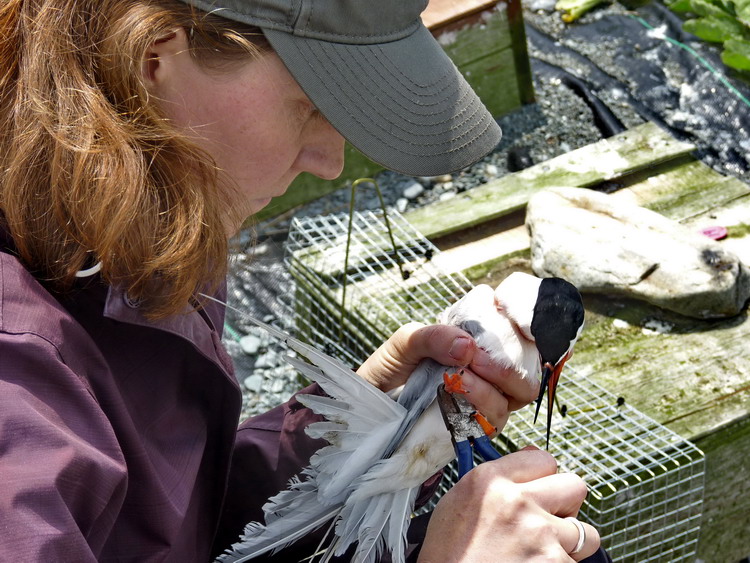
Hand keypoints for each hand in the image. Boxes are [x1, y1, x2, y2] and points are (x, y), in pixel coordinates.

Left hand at [356, 322, 537, 431]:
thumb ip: (434, 337)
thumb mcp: (406, 342)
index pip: (520, 332)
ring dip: (490, 385)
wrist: (371, 405)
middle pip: (528, 369)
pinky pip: (495, 419)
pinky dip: (480, 404)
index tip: (510, 316)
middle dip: (509, 364)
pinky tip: (455, 393)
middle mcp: (489, 372)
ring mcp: (486, 400)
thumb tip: (468, 346)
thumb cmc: (391, 368)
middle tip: (477, 359)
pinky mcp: (477, 427)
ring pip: (516, 395)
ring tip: (457, 379)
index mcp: (478, 343)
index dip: (526, 322)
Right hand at [419, 448, 600, 561]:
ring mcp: (540, 534)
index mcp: (489, 481)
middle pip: (573, 486)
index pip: (542, 458)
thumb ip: (494, 481)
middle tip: (547, 521)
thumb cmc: (449, 557)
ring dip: (568, 543)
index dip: (542, 477)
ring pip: (584, 531)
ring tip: (540, 552)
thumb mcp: (457, 504)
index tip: (538, 488)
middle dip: (565, 505)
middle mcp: (516, 501)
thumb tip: (526, 465)